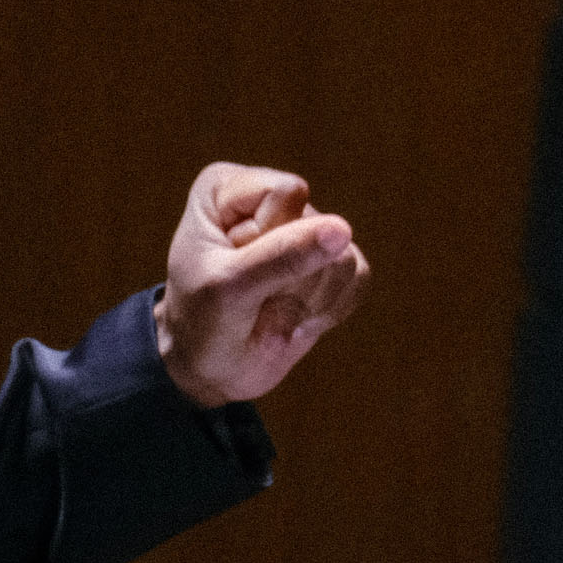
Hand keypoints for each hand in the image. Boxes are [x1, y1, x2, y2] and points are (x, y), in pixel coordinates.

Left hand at [154, 161, 368, 406]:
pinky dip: (332, 309)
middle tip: (254, 301)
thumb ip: (281, 256)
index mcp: (225, 188)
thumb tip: (342, 229)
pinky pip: (359, 274)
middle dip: (293, 277)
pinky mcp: (328, 260)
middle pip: (319, 224)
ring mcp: (301, 228)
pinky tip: (299, 322)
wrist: (211, 373)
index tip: (234, 269)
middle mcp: (267, 199)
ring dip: (309, 300)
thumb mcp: (229, 291)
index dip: (271, 238)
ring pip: (343, 253)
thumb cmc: (202, 324)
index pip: (287, 194)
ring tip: (271, 314)